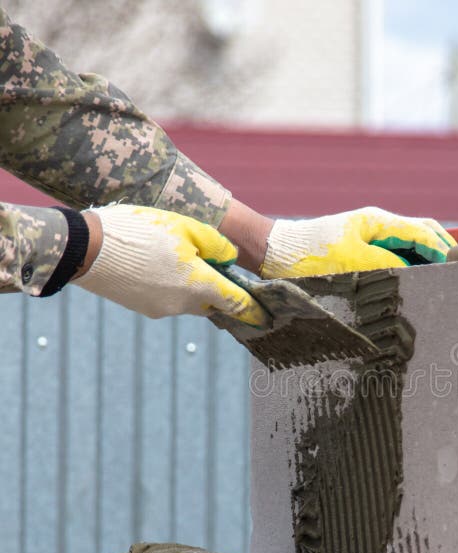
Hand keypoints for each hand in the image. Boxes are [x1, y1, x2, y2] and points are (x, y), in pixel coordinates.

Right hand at [73, 205, 266, 325]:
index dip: (254, 310)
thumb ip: (217, 246)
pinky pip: (170, 301)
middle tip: (216, 267)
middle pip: (214, 303)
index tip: (267, 318)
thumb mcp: (186, 227)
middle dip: (220, 291)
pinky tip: (157, 265)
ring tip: (179, 258)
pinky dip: (172, 288)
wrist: (87, 248)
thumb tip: (231, 260)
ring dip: (194, 287)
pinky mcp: (145, 309)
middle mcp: (185, 304)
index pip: (238, 304)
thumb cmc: (140, 232)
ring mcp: (163, 310)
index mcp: (201, 285)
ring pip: (191, 302)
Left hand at [260, 207, 455, 277]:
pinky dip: (410, 265)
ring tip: (442, 279)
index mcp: (378, 221)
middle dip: (442, 249)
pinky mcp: (360, 250)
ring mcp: (369, 237)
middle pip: (422, 233)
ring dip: (426, 258)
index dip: (443, 249)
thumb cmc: (310, 256)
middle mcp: (377, 225)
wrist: (276, 253)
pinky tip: (413, 281)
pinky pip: (395, 255)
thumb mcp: (353, 263)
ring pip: (410, 244)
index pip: (423, 231)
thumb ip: (388, 265)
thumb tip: (414, 271)